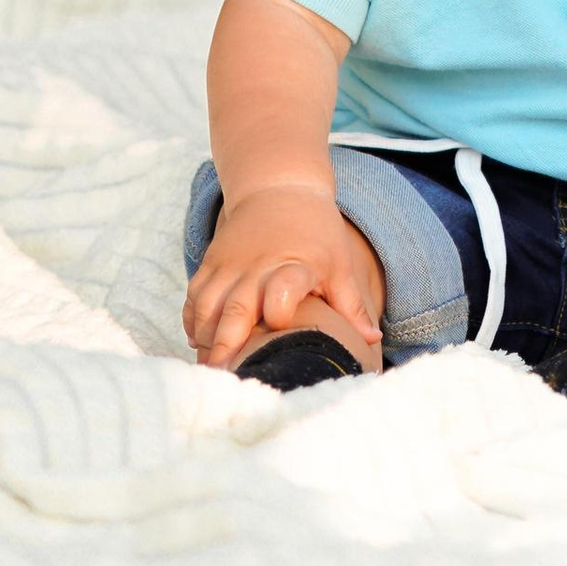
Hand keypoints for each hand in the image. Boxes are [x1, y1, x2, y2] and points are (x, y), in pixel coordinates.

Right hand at [183, 182, 381, 369]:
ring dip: (206, 340)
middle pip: (237, 309)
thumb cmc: (316, 230)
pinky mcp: (211, 262)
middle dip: (227, 347)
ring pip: (208, 307)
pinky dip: (192, 323)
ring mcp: (230, 264)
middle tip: (226, 379)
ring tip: (212, 368)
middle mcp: (258, 266)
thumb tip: (374, 341)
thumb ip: (351, 304)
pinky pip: (194, 297)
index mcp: (296, 265)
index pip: (285, 288)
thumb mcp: (339, 263)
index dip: (280, 310)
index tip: (276, 330)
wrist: (279, 186)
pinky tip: (199, 343)